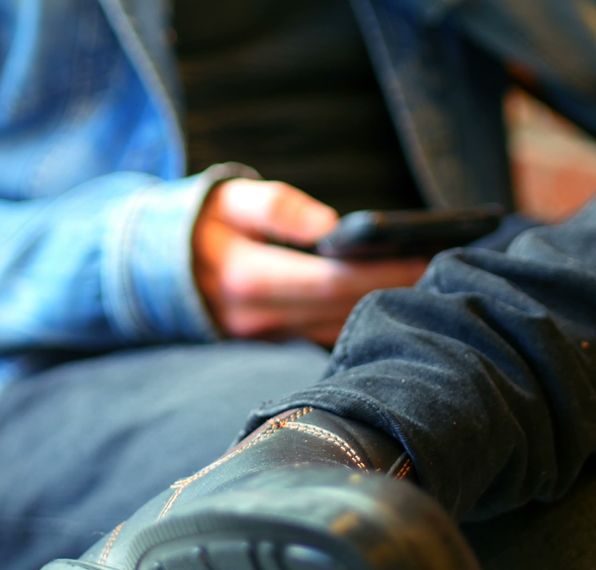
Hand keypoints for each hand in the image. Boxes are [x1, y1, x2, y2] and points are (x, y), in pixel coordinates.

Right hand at [193, 178, 427, 345]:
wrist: (152, 267)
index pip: (332, 282)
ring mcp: (264, 339)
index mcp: (248, 278)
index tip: (425, 253)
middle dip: (394, 290)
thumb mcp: (230, 197)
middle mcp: (257, 319)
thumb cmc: (200, 221)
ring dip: (382, 309)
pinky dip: (357, 321)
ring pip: (337, 329)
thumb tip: (331, 228)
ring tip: (427, 284)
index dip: (383, 270)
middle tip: (443, 269)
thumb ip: (278, 208)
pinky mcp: (271, 345)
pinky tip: (390, 303)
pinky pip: (323, 337)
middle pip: (343, 310)